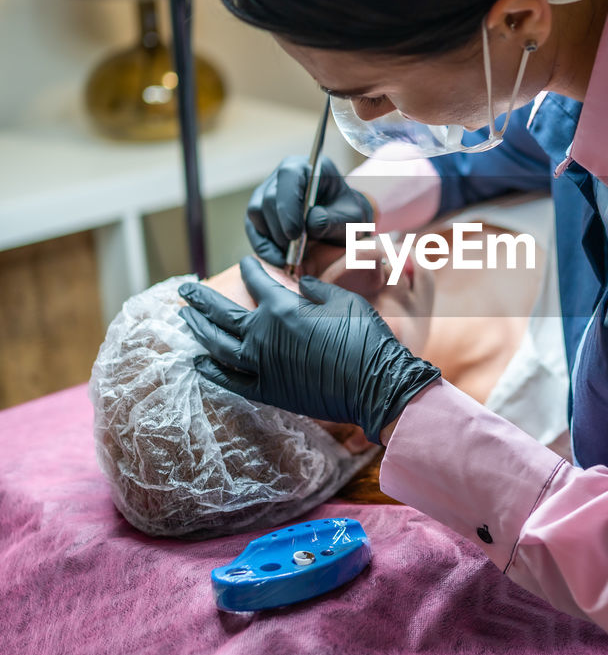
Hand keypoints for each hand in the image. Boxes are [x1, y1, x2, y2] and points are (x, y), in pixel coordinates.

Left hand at [178, 257, 440, 442]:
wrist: (375, 385)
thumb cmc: (364, 338)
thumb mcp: (343, 300)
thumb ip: (316, 289)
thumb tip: (301, 283)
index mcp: (282, 308)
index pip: (257, 282)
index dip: (249, 269)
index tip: (245, 263)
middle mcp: (263, 335)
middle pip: (221, 313)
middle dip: (200, 298)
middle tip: (185, 288)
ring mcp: (261, 365)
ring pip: (218, 345)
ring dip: (199, 330)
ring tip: (186, 319)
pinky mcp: (268, 391)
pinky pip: (230, 380)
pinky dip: (212, 371)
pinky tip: (199, 362)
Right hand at [245, 155, 373, 265]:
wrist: (341, 224)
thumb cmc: (347, 217)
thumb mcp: (351, 220)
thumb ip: (333, 220)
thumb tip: (311, 222)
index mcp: (309, 167)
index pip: (288, 176)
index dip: (288, 205)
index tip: (295, 234)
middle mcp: (284, 175)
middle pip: (269, 197)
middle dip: (280, 229)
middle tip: (296, 252)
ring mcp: (268, 190)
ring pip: (256, 212)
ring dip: (272, 238)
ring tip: (292, 255)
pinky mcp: (260, 210)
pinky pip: (252, 226)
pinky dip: (263, 245)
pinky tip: (278, 258)